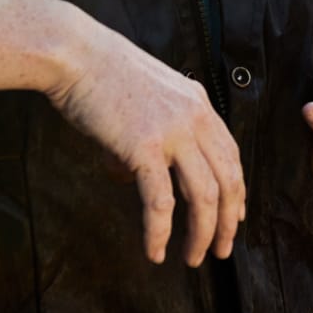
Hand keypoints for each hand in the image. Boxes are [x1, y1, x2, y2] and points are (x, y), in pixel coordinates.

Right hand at [43, 21, 244, 267]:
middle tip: (222, 251)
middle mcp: (195, 118)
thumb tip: (133, 176)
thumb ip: (153, 134)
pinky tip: (155, 251)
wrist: (75, 54)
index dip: (237, 192)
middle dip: (227, 223)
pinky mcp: (144, 147)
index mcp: (198, 103)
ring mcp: (173, 132)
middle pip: (227, 181)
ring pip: (203, 197)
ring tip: (193, 258)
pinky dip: (159, 232)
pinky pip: (160, 202)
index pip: (231, 155)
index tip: (233, 219)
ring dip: (202, 235)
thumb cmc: (100, 73)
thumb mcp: (146, 97)